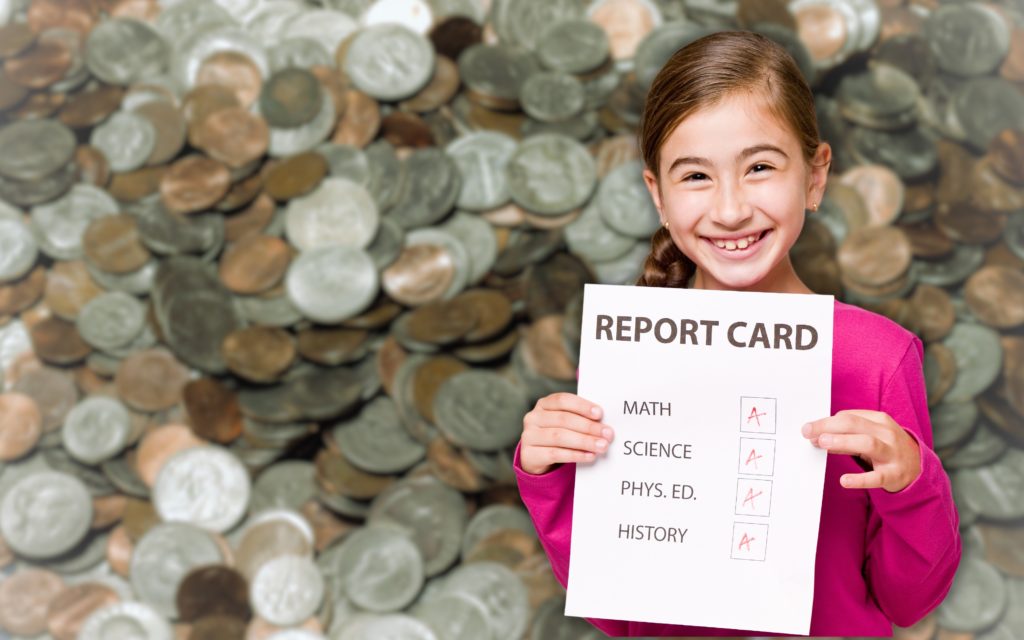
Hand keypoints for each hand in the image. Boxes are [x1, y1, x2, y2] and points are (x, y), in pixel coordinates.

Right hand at [520, 392, 614, 474]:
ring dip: (584, 441)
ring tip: (602, 446)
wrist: (537, 458)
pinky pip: (555, 454)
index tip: (600, 413)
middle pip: (563, 419)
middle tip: (608, 434)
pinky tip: (590, 456)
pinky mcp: (529, 454)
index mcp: (544, 404)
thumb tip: (604, 424)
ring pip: (559, 436)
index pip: (562, 400)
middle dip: (588, 427)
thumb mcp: (565, 423)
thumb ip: (579, 419)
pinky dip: (575, 455)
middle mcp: (533, 417)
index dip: (582, 406)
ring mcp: (529, 436)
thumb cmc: (558, 436)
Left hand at [801, 409, 920, 491]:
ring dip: (843, 442)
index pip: (849, 416)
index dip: (827, 422)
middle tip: (808, 432)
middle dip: (829, 426)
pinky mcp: (894, 475)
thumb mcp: (870, 436)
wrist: (918, 469)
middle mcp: (887, 434)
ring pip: (867, 444)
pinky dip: (860, 479)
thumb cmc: (886, 448)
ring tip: (823, 444)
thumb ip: (846, 435)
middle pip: (855, 425)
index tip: (809, 429)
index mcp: (879, 420)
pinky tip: (844, 480)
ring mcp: (892, 454)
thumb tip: (818, 436)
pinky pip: (877, 477)